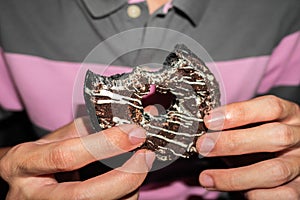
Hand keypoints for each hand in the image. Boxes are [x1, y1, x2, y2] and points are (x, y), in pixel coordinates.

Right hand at [0, 117, 154, 199]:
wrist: (25, 183)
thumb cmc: (42, 156)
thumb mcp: (56, 137)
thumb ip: (87, 129)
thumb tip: (128, 119)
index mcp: (24, 163)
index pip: (66, 155)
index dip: (104, 144)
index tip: (134, 133)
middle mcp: (34, 195)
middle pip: (83, 196)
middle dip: (123, 177)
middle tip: (146, 157)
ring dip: (129, 187)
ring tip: (139, 165)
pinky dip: (125, 195)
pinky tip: (129, 179)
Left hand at [196, 95, 299, 198]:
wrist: (286, 156)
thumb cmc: (262, 137)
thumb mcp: (253, 124)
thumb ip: (235, 126)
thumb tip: (205, 134)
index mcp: (289, 114)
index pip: (271, 107)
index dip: (239, 112)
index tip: (210, 121)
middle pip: (275, 136)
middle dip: (233, 142)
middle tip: (203, 146)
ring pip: (275, 171)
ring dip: (234, 177)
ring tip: (207, 178)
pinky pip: (281, 195)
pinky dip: (254, 194)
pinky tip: (237, 190)